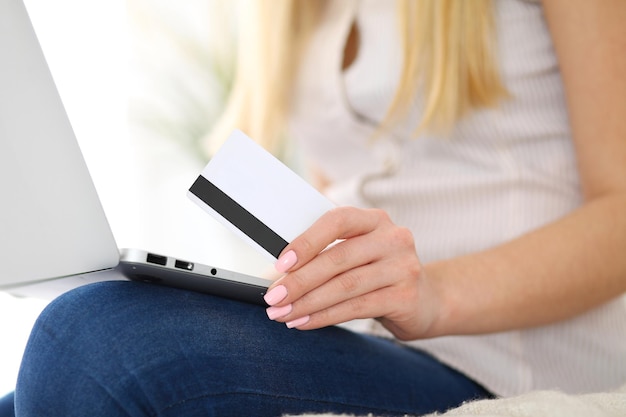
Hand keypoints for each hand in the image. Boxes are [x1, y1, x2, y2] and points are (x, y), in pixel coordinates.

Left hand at [263, 206, 442, 340]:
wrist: (426, 300)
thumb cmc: (381, 273)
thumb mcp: (360, 252)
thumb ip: (329, 252)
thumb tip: (281, 270)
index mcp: (375, 220)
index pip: (337, 221)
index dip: (306, 241)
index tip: (280, 263)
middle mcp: (393, 238)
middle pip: (337, 258)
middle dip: (299, 280)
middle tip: (274, 297)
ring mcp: (403, 267)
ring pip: (345, 286)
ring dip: (307, 303)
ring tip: (283, 314)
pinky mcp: (405, 297)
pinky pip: (356, 308)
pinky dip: (325, 317)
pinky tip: (304, 322)